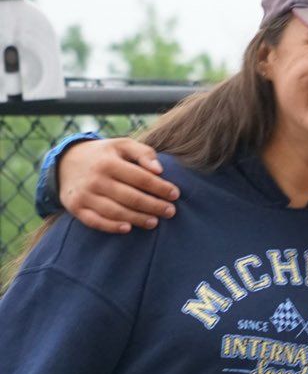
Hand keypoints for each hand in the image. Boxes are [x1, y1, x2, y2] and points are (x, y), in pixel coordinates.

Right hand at [58, 137, 178, 233]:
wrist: (66, 161)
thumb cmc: (105, 155)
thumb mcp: (122, 145)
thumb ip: (143, 153)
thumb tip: (159, 170)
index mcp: (108, 162)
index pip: (141, 178)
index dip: (160, 187)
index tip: (175, 194)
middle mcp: (95, 179)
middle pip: (131, 197)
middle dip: (154, 206)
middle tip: (171, 212)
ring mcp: (84, 195)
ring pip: (115, 211)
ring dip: (137, 218)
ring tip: (155, 222)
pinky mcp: (75, 207)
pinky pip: (94, 221)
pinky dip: (111, 226)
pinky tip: (128, 228)